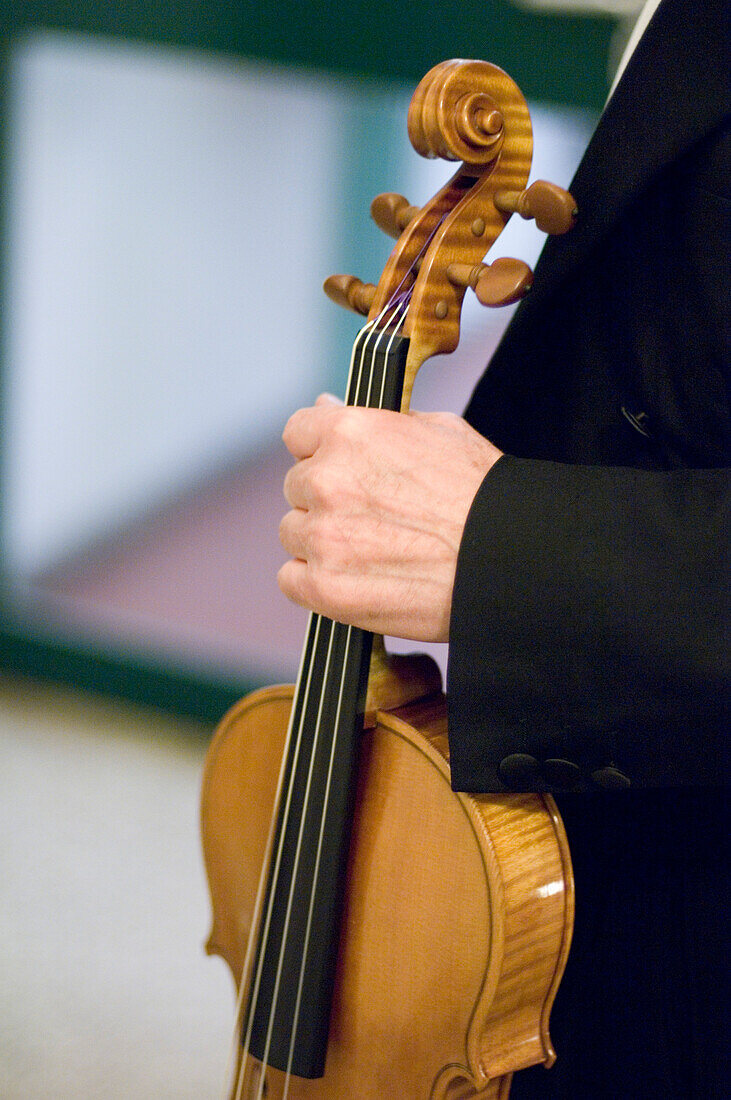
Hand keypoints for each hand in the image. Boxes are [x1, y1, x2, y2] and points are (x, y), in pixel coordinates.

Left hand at [278, 395, 501, 640]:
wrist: (509, 560)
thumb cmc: (484, 498)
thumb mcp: (439, 432)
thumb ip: (372, 423)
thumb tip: (325, 408)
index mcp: (351, 434)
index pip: (298, 433)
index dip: (319, 451)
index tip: (339, 468)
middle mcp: (328, 480)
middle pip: (297, 487)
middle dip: (327, 499)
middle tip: (373, 518)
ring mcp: (324, 536)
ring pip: (294, 533)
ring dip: (323, 541)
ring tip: (373, 552)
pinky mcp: (325, 586)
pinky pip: (291, 579)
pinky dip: (315, 582)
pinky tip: (355, 579)